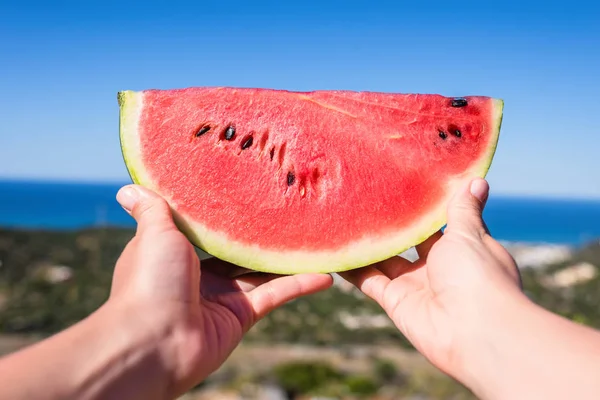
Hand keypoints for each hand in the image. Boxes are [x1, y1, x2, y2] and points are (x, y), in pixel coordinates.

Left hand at [108, 185, 332, 397]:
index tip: (249, 189)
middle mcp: (199, 275)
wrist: (153, 342)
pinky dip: (299, 285)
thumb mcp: (154, 233)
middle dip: (261, 233)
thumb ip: (154, 208)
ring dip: (287, 258)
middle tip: (290, 210)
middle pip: (238, 249)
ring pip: (261, 271)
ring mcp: (221, 297)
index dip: (226, 211)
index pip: (206, 227)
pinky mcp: (241, 317)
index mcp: (176, 253)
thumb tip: (128, 187)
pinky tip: (325, 273)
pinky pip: (274, 295)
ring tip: (315, 237)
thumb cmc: (149, 280)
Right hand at [341, 178, 524, 382]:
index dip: (425, 204)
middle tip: (366, 194)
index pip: (440, 222)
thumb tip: (477, 180)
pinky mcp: (394, 301)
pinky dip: (352, 266)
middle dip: (392, 221)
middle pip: (409, 239)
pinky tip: (334, 248)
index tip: (405, 180)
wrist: (474, 332)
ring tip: (344, 216)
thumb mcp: (469, 234)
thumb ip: (464, 209)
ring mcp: (415, 284)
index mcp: (462, 247)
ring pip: (385, 258)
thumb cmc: (478, 276)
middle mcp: (439, 266)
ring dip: (368, 242)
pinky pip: (368, 279)